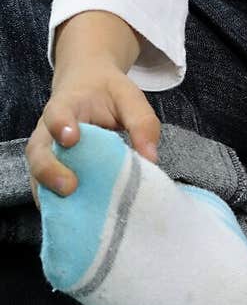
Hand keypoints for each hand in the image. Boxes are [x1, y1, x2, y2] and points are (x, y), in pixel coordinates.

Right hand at [26, 56, 160, 210]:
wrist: (87, 86)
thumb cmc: (108, 93)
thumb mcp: (129, 98)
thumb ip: (141, 123)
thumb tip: (151, 159)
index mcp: (67, 105)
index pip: (57, 113)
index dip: (61, 125)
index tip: (71, 138)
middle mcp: (48, 131)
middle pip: (37, 151)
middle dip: (49, 170)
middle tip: (70, 187)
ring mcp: (46, 152)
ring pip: (37, 174)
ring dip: (51, 194)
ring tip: (71, 212)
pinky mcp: (50, 171)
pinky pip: (46, 189)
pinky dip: (57, 204)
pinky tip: (75, 219)